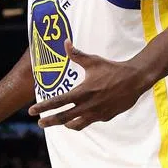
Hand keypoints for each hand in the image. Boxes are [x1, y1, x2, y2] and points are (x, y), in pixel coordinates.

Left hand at [28, 40, 151, 129]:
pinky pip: (90, 121)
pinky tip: (80, 117)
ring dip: (66, 124)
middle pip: (63, 118)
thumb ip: (77, 55)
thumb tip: (66, 42)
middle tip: (40, 124)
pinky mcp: (105, 117)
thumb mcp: (94, 61)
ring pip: (76, 125)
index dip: (43, 107)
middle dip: (49, 121)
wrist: (135, 80)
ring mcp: (97, 114)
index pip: (58, 102)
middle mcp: (88, 106)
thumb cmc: (113, 69)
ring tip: (60, 123)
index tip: (31, 111)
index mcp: (82, 92)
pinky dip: (82, 120)